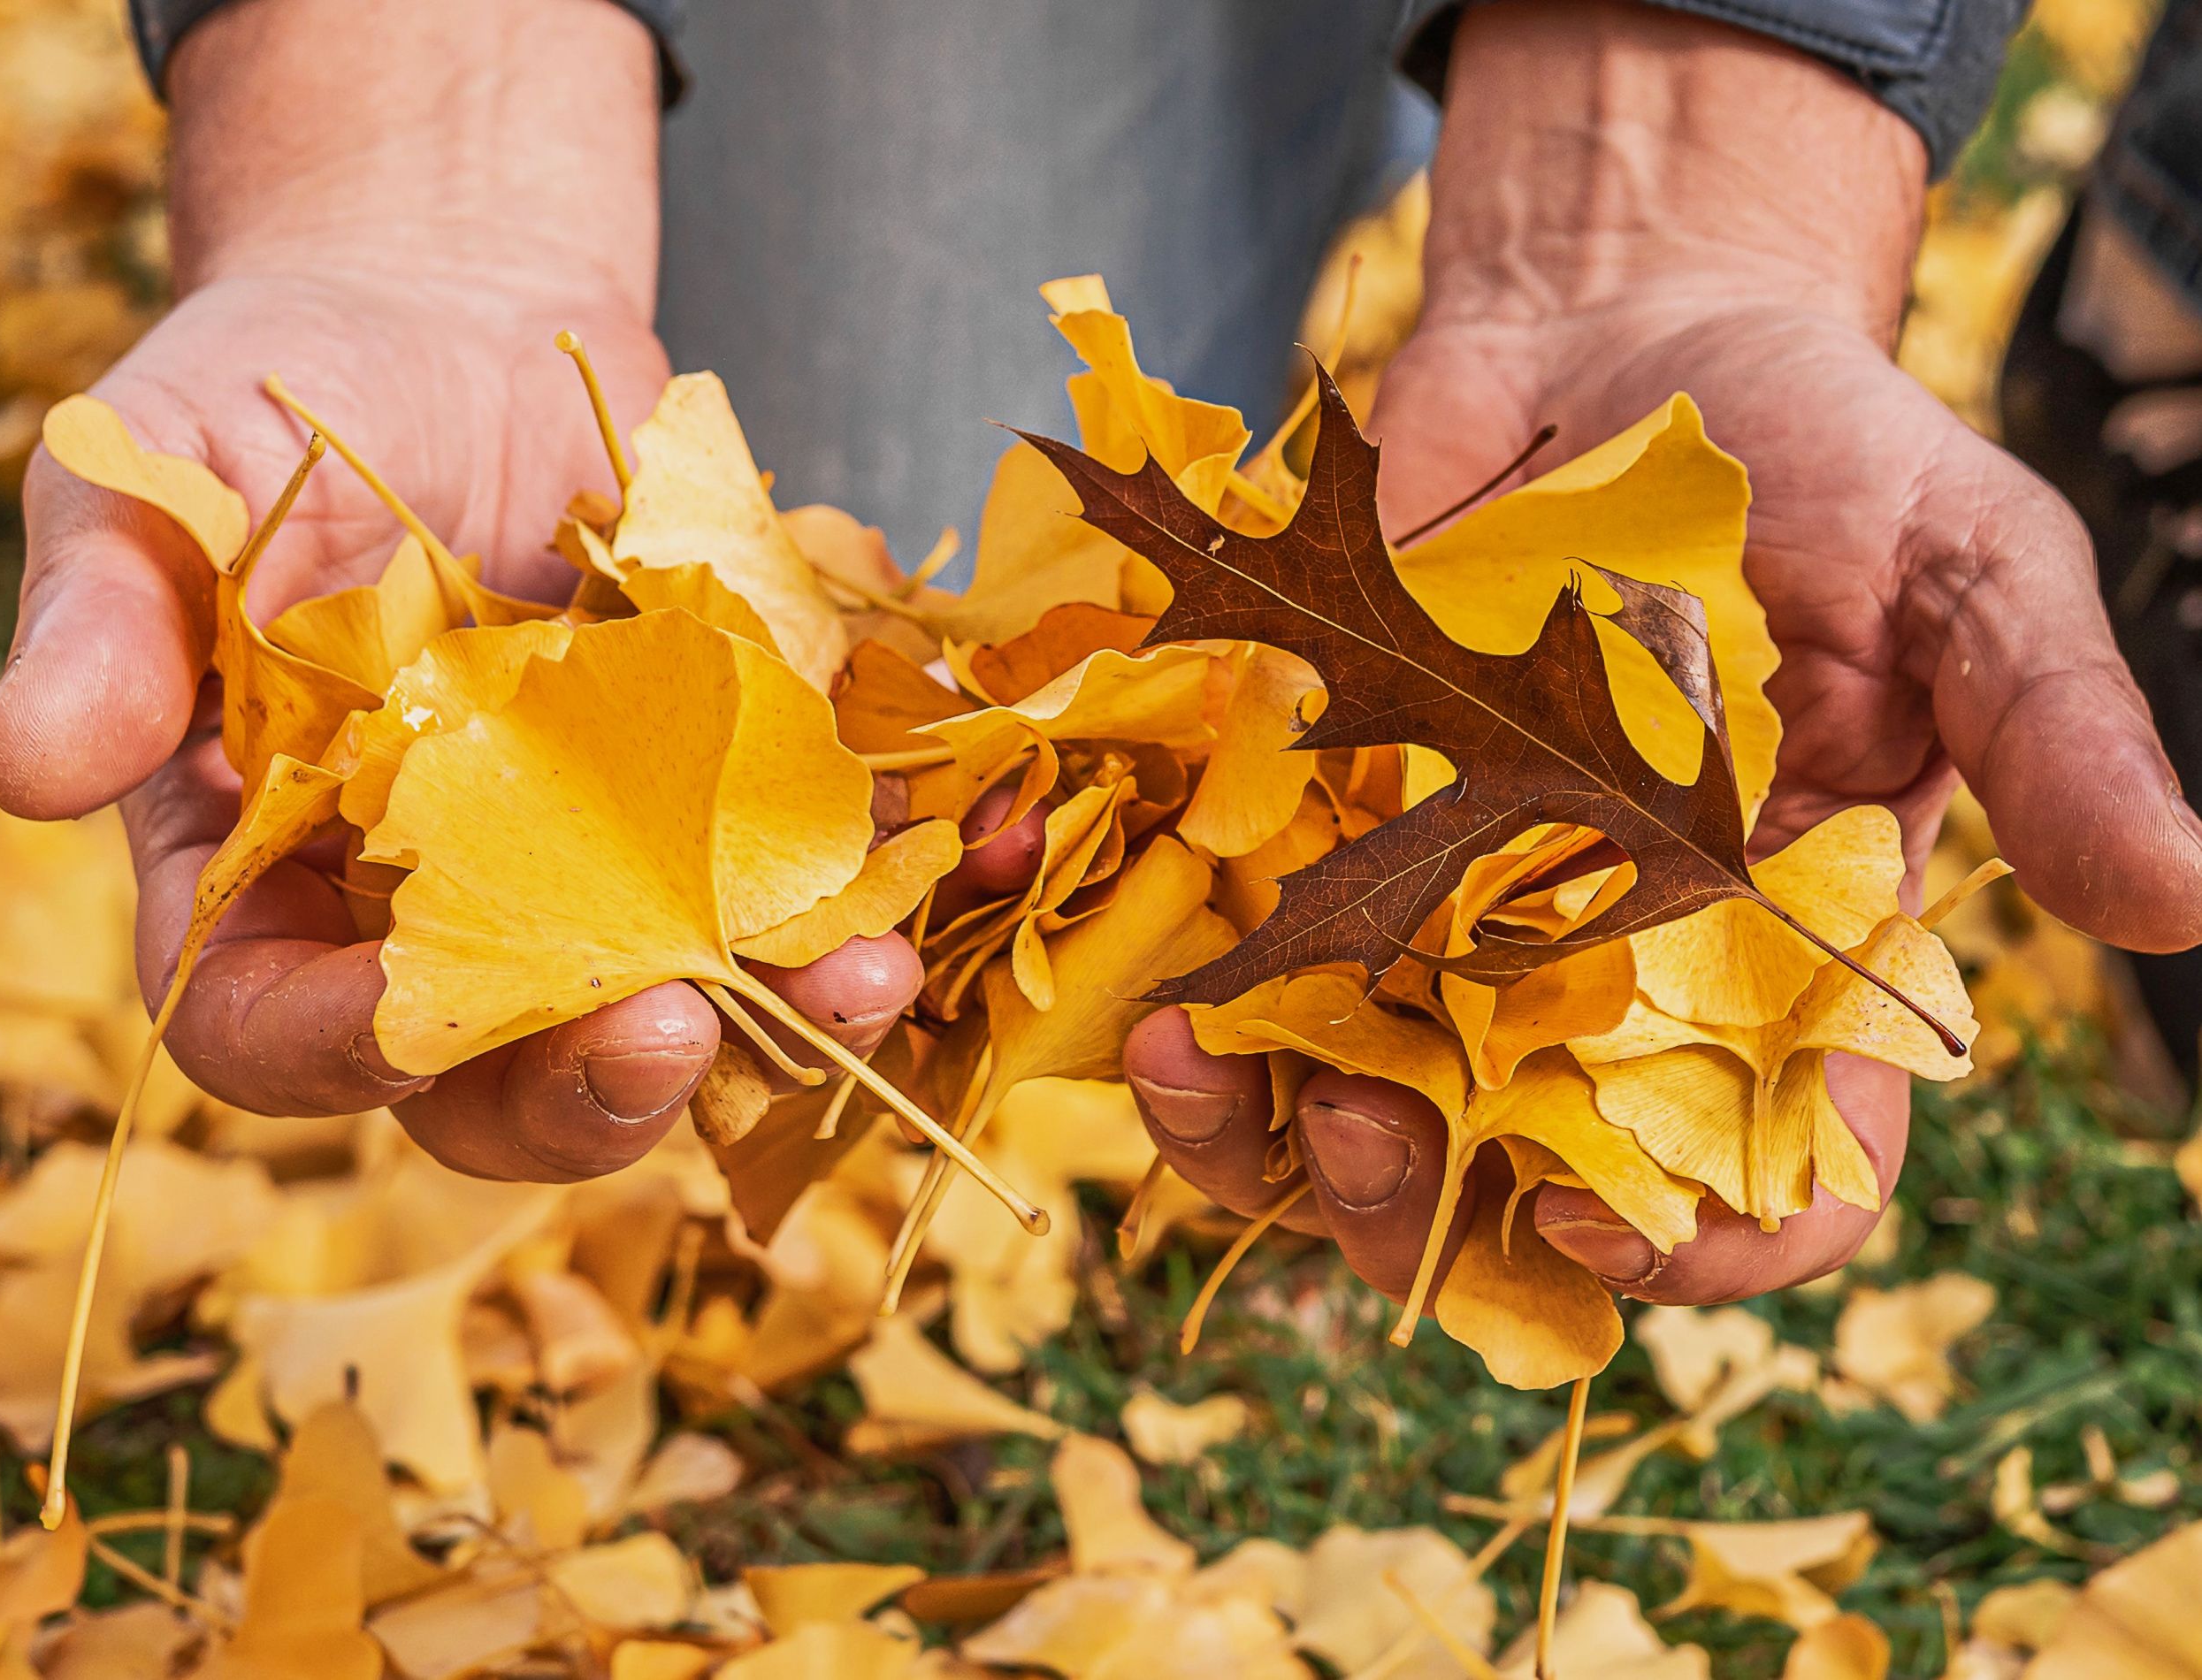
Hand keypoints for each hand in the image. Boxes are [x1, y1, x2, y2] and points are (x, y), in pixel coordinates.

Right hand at [0, 0, 923, 1179]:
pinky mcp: (717, 810)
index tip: (406, 1020)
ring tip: (863, 980)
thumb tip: (22, 768)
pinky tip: (934, 868)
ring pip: (677, 1017)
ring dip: (773, 1026)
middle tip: (668, 1032)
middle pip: (498, 1080)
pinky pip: (796, 896)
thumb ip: (109, 624)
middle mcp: (437, 913)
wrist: (460, 321)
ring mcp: (593, 874)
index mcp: (267, 879)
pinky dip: (866, 897)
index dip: (332, 1052)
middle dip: (584, 1088)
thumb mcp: (159, 483)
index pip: (273, 1032)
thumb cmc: (278, 401)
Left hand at [1125, 0, 2201, 1310]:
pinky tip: (1162, 1001)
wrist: (1614, 335)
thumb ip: (2049, 734)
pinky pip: (1246, 1000)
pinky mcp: (1319, 848)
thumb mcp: (1965, 572)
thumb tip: (2183, 901)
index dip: (1708, 1242)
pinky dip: (1193, 1032)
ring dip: (1271, 1150)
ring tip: (1214, 1070)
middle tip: (1374, 1131)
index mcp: (1780, 964)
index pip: (1770, 1177)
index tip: (1613, 1220)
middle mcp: (1604, 980)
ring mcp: (1446, 923)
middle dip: (1432, 1205)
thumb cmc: (1819, 458)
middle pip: (1517, 1191)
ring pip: (1350, 1129)